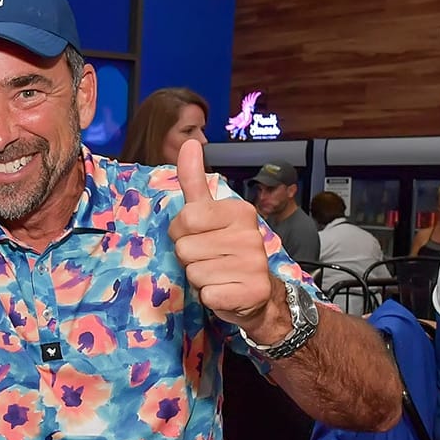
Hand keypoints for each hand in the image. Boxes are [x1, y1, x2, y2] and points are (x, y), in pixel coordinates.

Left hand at [169, 139, 286, 340]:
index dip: (182, 232)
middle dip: (189, 257)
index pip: (185, 219)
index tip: (200, 236)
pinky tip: (225, 290)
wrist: (257, 293)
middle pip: (184, 248)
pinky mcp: (250, 292)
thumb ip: (195, 181)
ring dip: (199, 277)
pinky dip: (209, 296)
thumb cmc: (226, 249)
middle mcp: (250, 235)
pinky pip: (206, 294)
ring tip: (217, 273)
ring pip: (193, 272)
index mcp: (239, 211)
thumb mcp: (210, 212)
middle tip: (209, 258)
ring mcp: (252, 265)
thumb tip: (188, 143)